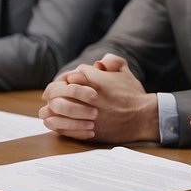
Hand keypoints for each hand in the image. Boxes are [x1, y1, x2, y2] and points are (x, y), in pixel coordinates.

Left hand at [39, 53, 157, 142]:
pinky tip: (52, 121)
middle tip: (52, 94)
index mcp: (95, 81)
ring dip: (50, 107)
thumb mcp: (125, 74)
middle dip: (54, 91)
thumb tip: (101, 60)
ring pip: (57, 108)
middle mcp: (88, 96)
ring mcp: (86, 114)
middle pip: (59, 90)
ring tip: (47, 109)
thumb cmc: (134, 95)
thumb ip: (113, 62)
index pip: (73, 74)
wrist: (143, 118)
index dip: (70, 78)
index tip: (69, 81)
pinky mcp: (87, 129)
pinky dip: (55, 123)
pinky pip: (62, 126)